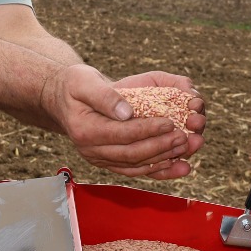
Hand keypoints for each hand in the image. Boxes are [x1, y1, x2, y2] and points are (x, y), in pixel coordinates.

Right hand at [41, 66, 203, 179]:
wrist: (63, 99)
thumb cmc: (75, 85)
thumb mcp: (85, 81)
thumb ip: (105, 96)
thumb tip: (127, 112)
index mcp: (84, 130)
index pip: (122, 134)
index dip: (147, 130)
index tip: (170, 122)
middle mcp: (90, 150)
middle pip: (132, 153)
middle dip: (161, 147)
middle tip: (185, 137)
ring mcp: (100, 159)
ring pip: (137, 166)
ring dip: (164, 160)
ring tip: (187, 150)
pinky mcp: (109, 162)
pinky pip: (136, 170)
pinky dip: (158, 170)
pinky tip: (179, 165)